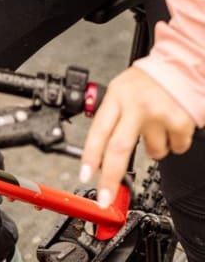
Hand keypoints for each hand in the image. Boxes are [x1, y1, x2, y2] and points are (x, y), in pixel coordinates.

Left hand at [80, 65, 195, 206]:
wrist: (179, 65)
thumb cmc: (147, 81)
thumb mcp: (121, 89)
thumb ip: (112, 115)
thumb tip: (99, 151)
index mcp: (117, 96)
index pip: (99, 129)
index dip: (90, 155)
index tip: (85, 175)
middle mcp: (136, 105)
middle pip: (118, 149)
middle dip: (110, 179)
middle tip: (105, 199)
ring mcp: (158, 114)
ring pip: (152, 153)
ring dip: (155, 148)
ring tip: (156, 125)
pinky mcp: (179, 121)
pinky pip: (175, 149)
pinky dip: (174, 142)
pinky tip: (171, 124)